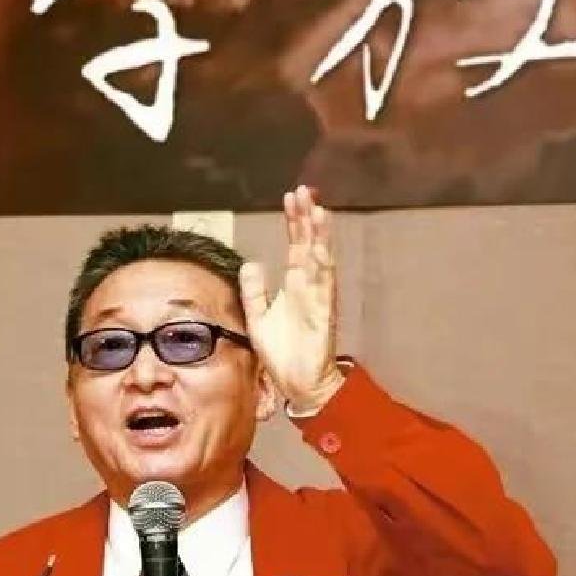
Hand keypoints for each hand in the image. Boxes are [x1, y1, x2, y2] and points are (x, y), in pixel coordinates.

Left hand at [239, 185, 344, 411]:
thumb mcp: (258, 317)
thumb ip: (254, 291)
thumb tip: (251, 263)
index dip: (294, 221)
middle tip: (303, 191)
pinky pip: (324, 285)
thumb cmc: (282, 352)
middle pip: (309, 243)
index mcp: (295, 284)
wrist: (298, 384)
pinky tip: (319, 246)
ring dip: (319, 235)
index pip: (296, 244)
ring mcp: (318, 297)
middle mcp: (309, 285)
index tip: (291, 197)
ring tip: (316, 208)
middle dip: (306, 217)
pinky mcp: (322, 313)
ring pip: (320, 258)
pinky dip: (322, 264)